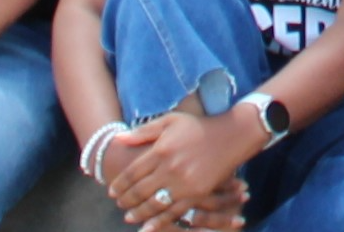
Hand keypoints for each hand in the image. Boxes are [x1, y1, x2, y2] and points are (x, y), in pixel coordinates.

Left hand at [100, 109, 255, 227]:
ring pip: (154, 204)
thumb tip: (118, 139)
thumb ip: (143, 132)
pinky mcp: (197, 193)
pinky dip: (159, 222)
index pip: (132, 172)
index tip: (111, 191)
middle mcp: (170, 168)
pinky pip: (174, 212)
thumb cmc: (198, 127)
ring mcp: (184, 182)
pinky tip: (148, 227)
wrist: (232, 135)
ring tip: (129, 217)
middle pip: (140, 190)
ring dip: (139, 213)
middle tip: (118, 204)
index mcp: (161, 150)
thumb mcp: (170, 121)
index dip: (119, 184)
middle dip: (126, 200)